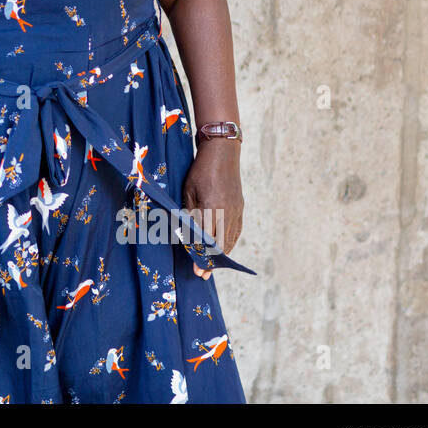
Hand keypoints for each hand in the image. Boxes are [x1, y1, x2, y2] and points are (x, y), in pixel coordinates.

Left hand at [179, 139, 243, 279]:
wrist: (222, 153)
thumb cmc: (200, 171)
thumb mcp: (189, 192)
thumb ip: (190, 214)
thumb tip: (187, 235)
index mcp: (212, 208)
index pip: (207, 240)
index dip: (202, 257)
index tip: (197, 270)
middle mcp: (227, 213)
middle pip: (220, 245)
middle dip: (211, 261)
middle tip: (202, 274)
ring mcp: (236, 211)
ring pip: (230, 240)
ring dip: (221, 255)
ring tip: (212, 266)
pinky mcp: (240, 208)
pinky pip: (236, 232)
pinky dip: (229, 243)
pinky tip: (224, 250)